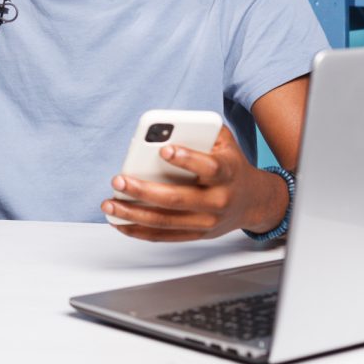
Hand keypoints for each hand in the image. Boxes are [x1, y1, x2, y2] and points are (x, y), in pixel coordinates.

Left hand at [101, 125, 286, 241]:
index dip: (186, 159)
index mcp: (227, 172)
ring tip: (109, 204)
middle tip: (118, 180)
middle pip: (176, 199)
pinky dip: (139, 231)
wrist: (254, 201)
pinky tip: (120, 222)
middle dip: (143, 190)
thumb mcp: (225, 142)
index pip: (208, 167)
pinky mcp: (196, 234)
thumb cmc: (231, 166)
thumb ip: (201, 130)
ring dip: (133, 214)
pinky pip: (164, 236)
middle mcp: (218, 200)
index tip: (163, 149)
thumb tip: (166, 127)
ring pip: (165, 221)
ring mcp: (206, 222)